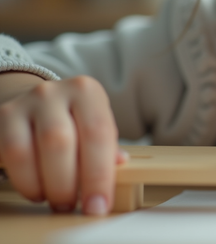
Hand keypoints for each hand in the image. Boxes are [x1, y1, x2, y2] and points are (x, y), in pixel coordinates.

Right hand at [0, 74, 120, 214]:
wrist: (36, 104)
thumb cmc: (74, 121)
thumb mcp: (95, 125)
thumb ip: (106, 147)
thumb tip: (119, 167)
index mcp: (87, 92)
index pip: (98, 133)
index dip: (99, 175)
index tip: (99, 205)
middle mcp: (54, 93)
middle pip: (60, 143)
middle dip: (68, 184)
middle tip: (74, 206)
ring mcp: (24, 104)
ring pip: (27, 151)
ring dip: (43, 185)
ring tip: (57, 201)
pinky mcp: (2, 117)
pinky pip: (7, 155)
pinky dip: (24, 181)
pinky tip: (37, 191)